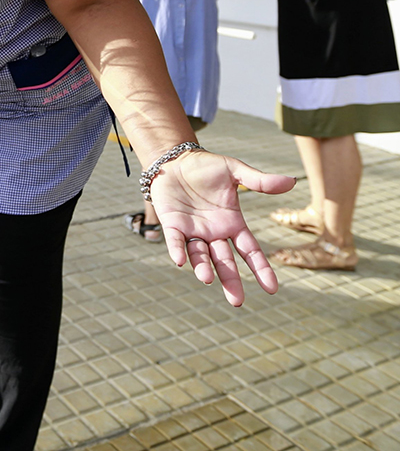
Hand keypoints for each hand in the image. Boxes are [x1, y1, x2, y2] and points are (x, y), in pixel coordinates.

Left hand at [149, 150, 295, 305]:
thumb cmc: (206, 167)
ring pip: (200, 255)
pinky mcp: (171, 223)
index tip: (272, 289)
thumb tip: (291, 181)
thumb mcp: (235, 171)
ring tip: (207, 279)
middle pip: (225, 261)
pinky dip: (177, 251)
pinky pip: (175, 241)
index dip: (260, 268)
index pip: (250, 251)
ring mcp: (192, 230)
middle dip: (231, 280)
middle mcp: (214, 232)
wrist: (175, 160)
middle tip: (237, 302)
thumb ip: (260, 180)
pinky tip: (180, 262)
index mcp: (232, 224)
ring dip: (203, 268)